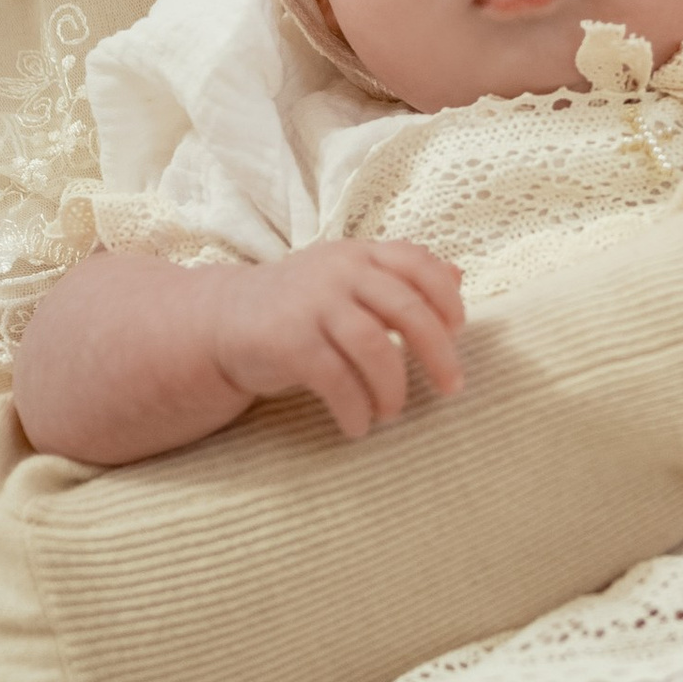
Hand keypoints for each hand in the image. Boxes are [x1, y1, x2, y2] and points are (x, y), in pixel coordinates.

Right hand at [208, 239, 465, 438]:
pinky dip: (355, 409)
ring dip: (393, 388)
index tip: (458, 331)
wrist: (223, 320)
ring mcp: (313, 305)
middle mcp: (340, 272)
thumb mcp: (350, 280)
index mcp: (359, 254)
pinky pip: (336, 380)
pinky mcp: (290, 342)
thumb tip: (458, 276)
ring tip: (392, 412)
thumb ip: (400, 279)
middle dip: (438, 353)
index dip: (446, 297)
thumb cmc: (301, 305)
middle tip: (452, 387)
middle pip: (407, 310)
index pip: (418, 262)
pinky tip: (358, 427)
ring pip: (375, 348)